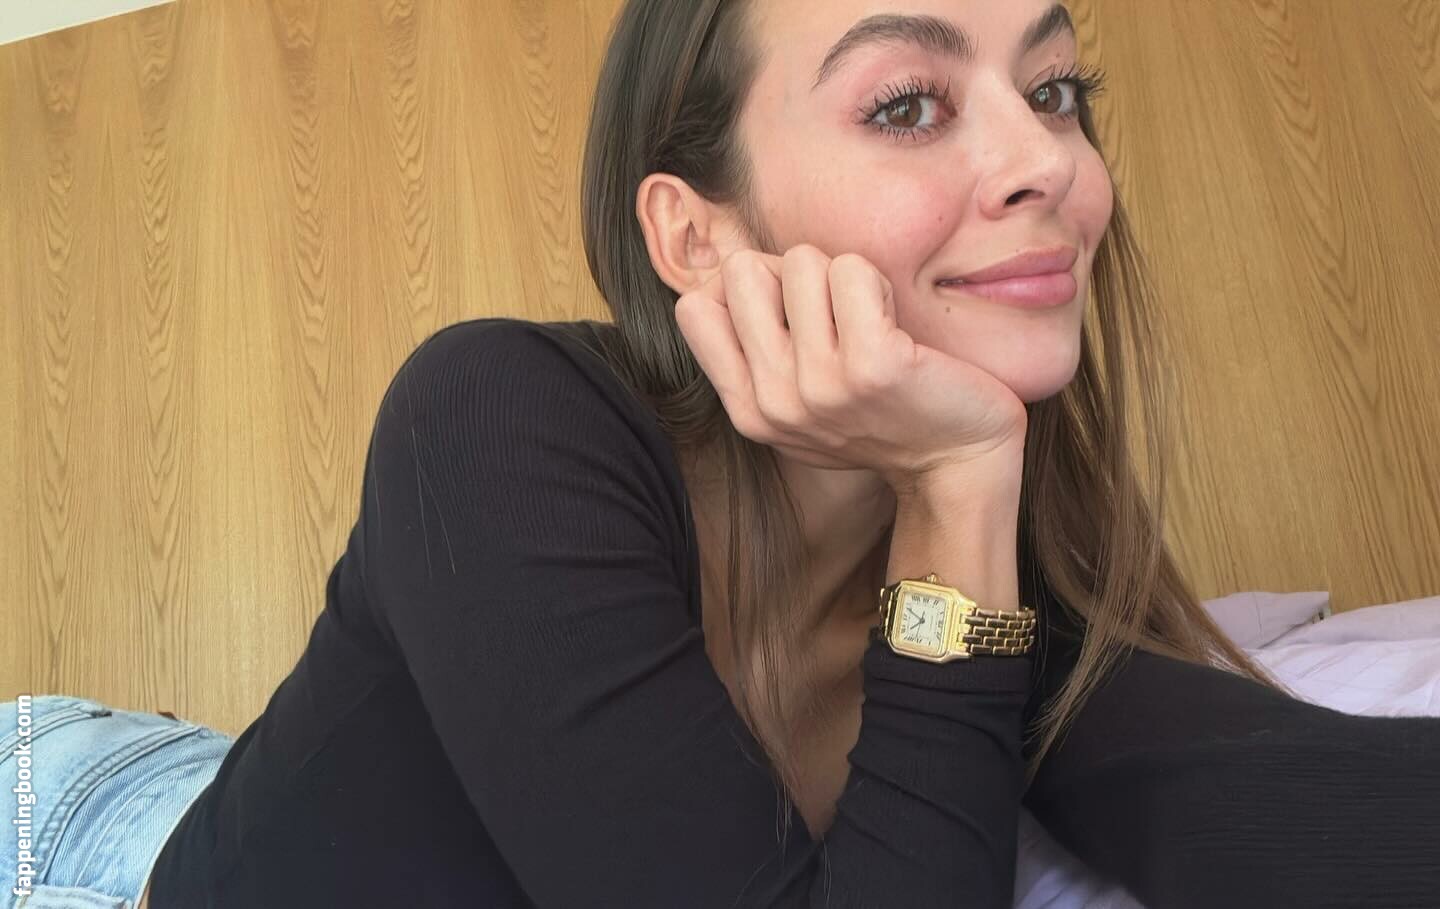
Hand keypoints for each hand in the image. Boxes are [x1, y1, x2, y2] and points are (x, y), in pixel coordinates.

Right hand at [673, 245, 1028, 491]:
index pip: (695, 308)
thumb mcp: (800, 409)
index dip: (746, 291)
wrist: (957, 464)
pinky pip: (853, 270)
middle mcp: (776, 402)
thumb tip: (723, 275)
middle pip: (742, 271)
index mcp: (750, 412)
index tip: (789, 314)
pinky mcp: (873, 364)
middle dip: (792, 274)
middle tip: (835, 313)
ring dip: (843, 277)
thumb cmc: (883, 421)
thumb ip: (754, 360)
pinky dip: (876, 283)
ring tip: (871, 323)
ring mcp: (822, 384)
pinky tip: (894, 324)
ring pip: (802, 262)